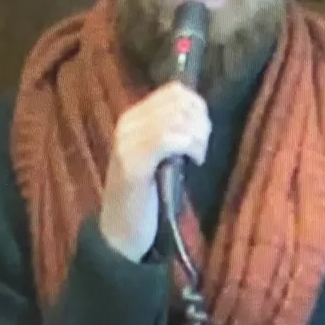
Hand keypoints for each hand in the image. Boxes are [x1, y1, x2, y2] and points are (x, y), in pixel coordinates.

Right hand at [98, 82, 210, 261]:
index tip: (204, 129)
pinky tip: (195, 161)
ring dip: (198, 136)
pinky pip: (169, 139)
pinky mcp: (133, 164)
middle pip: (179, 102)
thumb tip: (200, 111)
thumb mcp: (160, 154)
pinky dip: (190, 146)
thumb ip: (172, 130)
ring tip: (198, 156)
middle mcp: (127, 124)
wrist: (120, 233)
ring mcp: (127, 143)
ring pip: (177, 118)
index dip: (198, 104)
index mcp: (132, 118)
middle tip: (202, 146)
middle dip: (201, 121)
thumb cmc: (147, 193)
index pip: (174, 91)